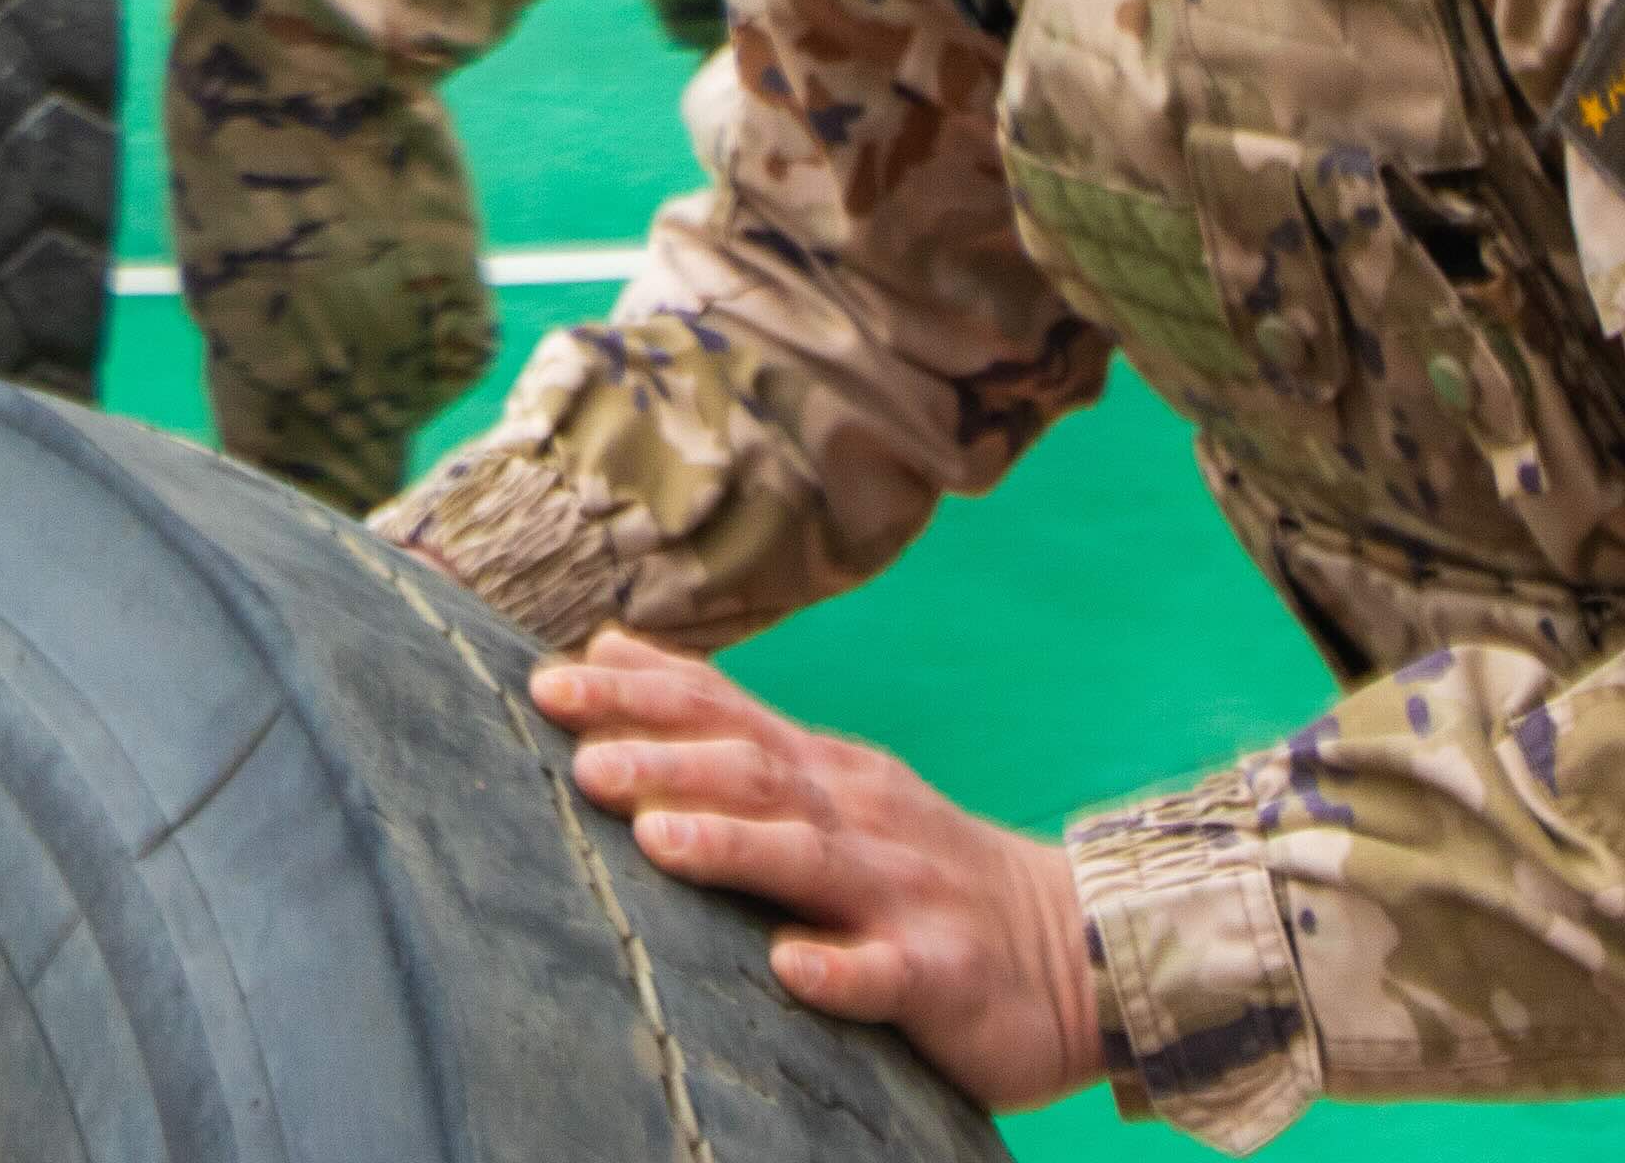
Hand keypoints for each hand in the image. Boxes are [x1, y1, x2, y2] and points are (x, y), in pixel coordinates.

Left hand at [535, 632, 1105, 1109]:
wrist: (1075, 944)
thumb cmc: (918, 859)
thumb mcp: (826, 775)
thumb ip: (723, 721)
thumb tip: (607, 649)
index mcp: (825, 771)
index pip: (722, 715)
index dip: (638, 697)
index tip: (548, 683)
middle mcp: (860, 817)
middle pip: (755, 776)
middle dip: (666, 763)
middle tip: (580, 757)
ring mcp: (903, 893)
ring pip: (811, 862)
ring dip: (735, 846)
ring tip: (657, 842)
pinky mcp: (942, 975)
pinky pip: (888, 973)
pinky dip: (839, 969)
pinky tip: (791, 969)